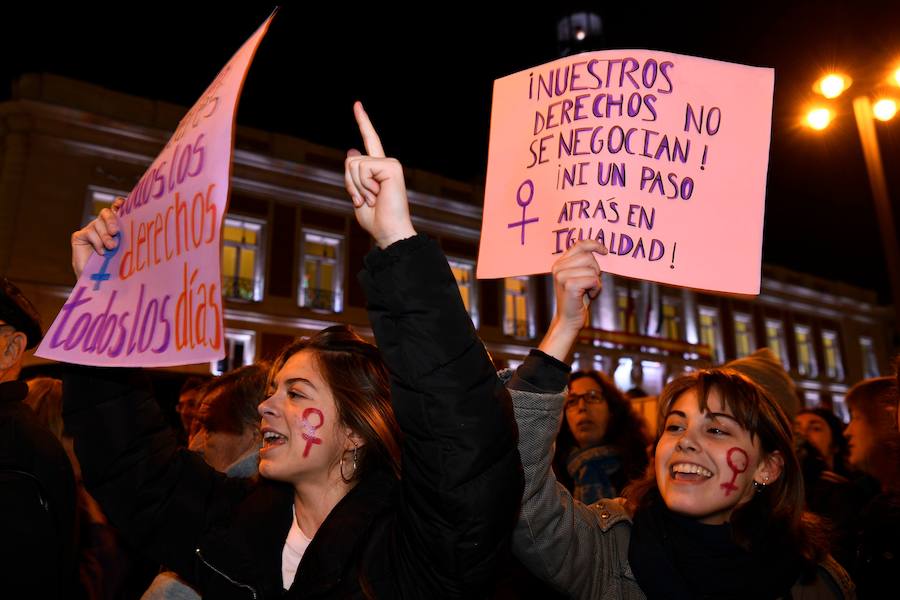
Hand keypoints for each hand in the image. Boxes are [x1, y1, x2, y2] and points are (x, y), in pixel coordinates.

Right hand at [71, 197, 122, 277]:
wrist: (95, 279)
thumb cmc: (113, 266)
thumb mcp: (123, 251)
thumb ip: (127, 240)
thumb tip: (138, 232)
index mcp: (114, 226)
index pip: (116, 209)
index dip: (120, 203)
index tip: (124, 203)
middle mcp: (102, 225)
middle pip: (106, 212)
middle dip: (112, 220)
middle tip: (115, 231)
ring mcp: (90, 229)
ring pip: (98, 223)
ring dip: (105, 235)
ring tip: (111, 247)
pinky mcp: (79, 236)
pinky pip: (89, 233)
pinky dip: (97, 242)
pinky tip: (101, 252)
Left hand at [343, 102, 415, 248]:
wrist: (389, 231)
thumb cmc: (376, 219)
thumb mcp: (358, 196)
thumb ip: (354, 175)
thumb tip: (352, 152)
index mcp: (379, 169)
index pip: (370, 140)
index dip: (363, 121)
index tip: (357, 104)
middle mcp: (386, 163)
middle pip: (351, 160)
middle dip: (349, 183)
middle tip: (365, 200)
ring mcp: (390, 164)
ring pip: (354, 164)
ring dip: (356, 186)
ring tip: (372, 199)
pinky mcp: (391, 167)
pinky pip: (362, 168)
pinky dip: (363, 185)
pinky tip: (376, 195)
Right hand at [538, 240, 606, 361]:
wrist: (568, 320)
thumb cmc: (577, 299)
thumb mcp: (579, 277)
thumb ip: (584, 263)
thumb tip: (601, 249)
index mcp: (559, 263)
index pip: (579, 244)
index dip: (594, 244)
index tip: (605, 251)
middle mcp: (558, 268)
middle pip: (588, 257)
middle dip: (595, 270)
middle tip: (590, 283)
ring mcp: (562, 276)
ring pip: (592, 269)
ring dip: (596, 281)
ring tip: (588, 291)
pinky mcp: (569, 285)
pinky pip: (593, 279)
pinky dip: (596, 288)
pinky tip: (589, 296)